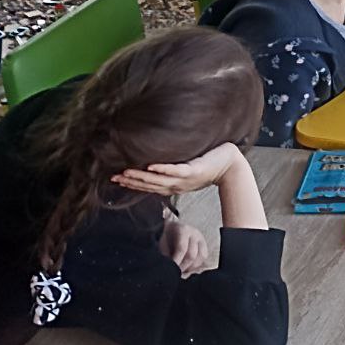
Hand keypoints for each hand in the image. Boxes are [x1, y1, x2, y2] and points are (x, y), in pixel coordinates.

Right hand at [111, 141, 242, 196]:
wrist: (230, 165)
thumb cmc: (209, 164)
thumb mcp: (188, 168)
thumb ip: (174, 167)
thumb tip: (158, 159)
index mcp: (173, 184)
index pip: (149, 185)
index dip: (132, 183)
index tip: (116, 179)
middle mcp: (176, 184)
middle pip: (149, 184)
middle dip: (131, 181)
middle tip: (113, 177)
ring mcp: (184, 179)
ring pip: (158, 179)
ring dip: (141, 177)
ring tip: (125, 172)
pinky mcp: (194, 171)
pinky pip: (176, 170)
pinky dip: (163, 169)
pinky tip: (150, 166)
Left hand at [160, 219, 209, 276]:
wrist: (171, 229)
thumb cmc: (165, 238)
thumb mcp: (163, 244)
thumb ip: (166, 256)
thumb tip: (169, 269)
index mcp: (183, 230)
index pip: (182, 248)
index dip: (176, 262)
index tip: (170, 270)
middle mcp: (194, 233)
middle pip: (192, 255)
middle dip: (183, 267)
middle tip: (175, 273)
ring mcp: (201, 238)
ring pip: (201, 257)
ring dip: (191, 268)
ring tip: (182, 271)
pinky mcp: (204, 244)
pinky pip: (204, 257)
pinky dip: (197, 265)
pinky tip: (188, 268)